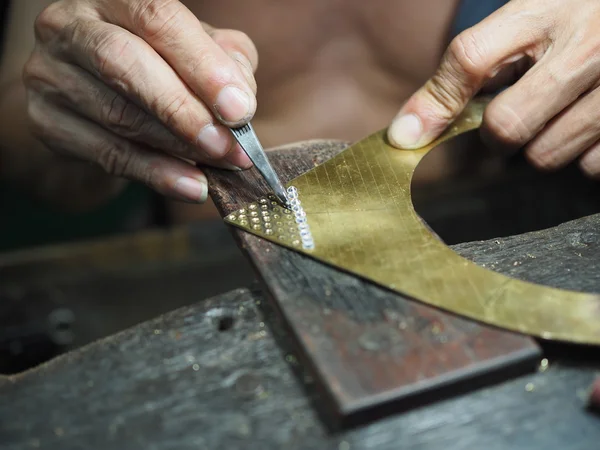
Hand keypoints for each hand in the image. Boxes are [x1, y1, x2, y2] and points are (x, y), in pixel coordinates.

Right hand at [24, 0, 257, 202]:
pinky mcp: (46, 123)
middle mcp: (70, 27)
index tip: (239, 109)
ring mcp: (50, 75)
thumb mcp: (195, 53)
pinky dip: (157, 174)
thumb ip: (224, 61)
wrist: (93, 106)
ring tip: (221, 165)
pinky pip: (108, 154)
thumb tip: (240, 97)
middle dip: (184, 110)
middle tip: (228, 145)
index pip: (156, 18)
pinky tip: (193, 186)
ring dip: (178, 147)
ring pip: (118, 115)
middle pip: (125, 64)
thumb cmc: (156, 69)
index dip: (202, 64)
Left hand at [388, 0, 599, 178]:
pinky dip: (583, 162)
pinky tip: (587, 133)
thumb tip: (409, 130)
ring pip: (546, 156)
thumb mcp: (532, 16)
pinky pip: (593, 169)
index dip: (435, 104)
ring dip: (540, 152)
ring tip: (555, 124)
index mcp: (544, 9)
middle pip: (506, 126)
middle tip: (508, 129)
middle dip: (498, 138)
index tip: (409, 138)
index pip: (471, 57)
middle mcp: (586, 43)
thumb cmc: (580, 15)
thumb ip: (477, 63)